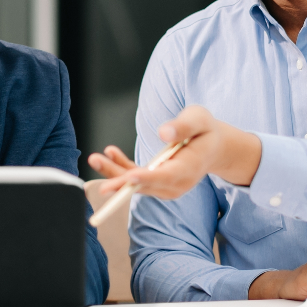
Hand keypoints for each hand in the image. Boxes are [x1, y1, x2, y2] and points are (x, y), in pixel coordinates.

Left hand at [87, 105, 261, 200]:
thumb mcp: (200, 119)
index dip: (148, 178)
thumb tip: (164, 133)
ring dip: (114, 175)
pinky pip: (135, 178)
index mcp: (190, 168)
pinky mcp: (155, 182)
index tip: (131, 177)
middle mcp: (176, 183)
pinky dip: (120, 168)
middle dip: (123, 183)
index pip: (167, 176)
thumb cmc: (205, 129)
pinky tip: (110, 153)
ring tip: (95, 158)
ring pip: (136, 184)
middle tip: (102, 186)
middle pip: (146, 185)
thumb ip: (184, 126)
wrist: (211, 146)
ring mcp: (165, 186)